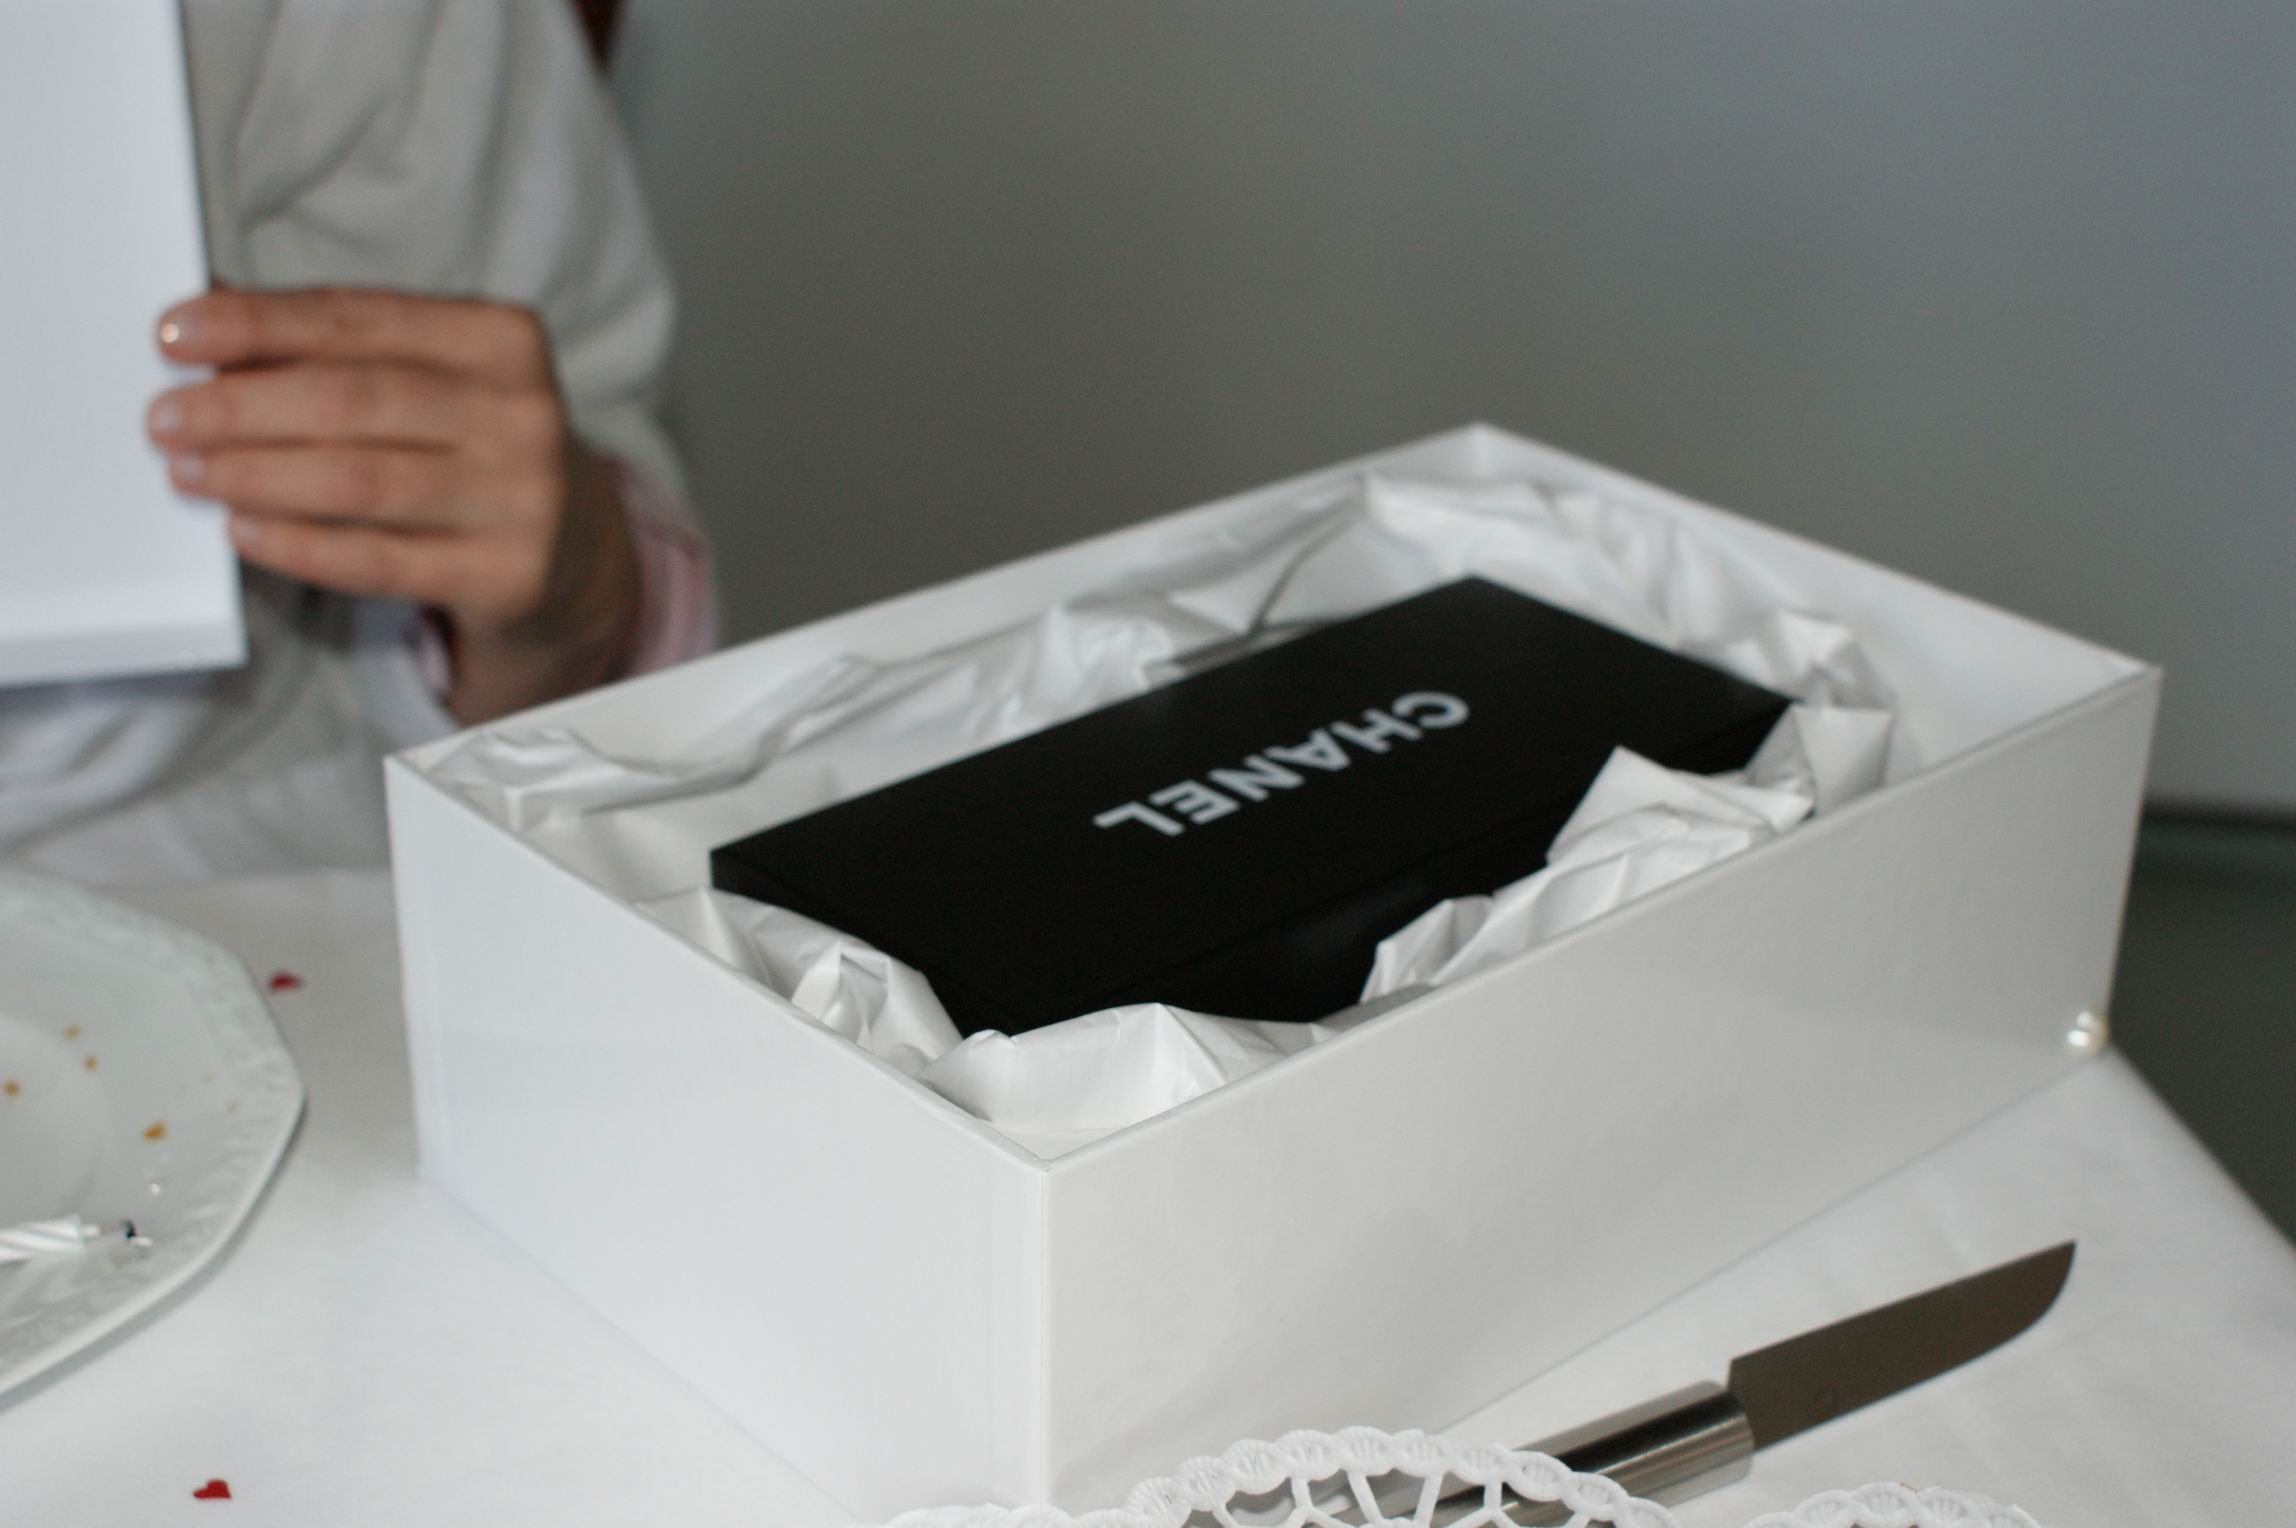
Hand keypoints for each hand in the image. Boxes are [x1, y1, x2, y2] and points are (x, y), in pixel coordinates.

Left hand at [147, 287, 640, 723]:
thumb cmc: (473, 445)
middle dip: (240, 407)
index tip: (175, 334)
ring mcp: (523, 498)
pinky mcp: (506, 574)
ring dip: (254, 476)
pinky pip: (378, 561)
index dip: (256, 324)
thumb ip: (333, 344)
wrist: (573, 548)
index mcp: (502, 339)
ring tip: (191, 472)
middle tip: (166, 419)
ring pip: (357, 482)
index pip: (357, 320)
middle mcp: (522, 414)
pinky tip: (246, 530)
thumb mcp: (427, 377)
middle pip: (350, 401)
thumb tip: (210, 319)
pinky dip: (298, 545)